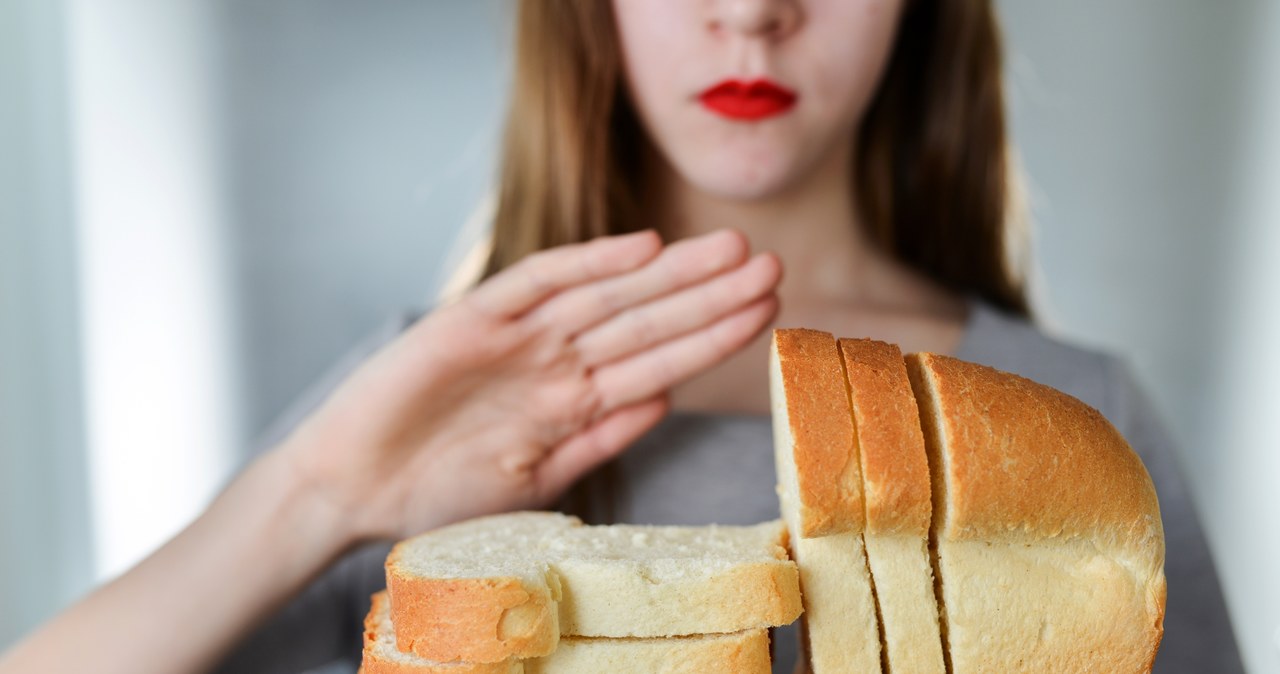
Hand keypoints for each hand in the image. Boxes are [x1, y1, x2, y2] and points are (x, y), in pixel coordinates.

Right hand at [279, 229, 780, 541]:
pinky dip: (587, 264)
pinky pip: (536, 284)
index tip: (770, 312)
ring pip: (608, 296)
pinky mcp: (470, 319)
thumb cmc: (437, 493)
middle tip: (773, 264)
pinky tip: (640, 247)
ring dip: (669, 275)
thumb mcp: (536, 478)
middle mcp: (553, 359)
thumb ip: (598, 438)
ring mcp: (516, 336)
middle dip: (710, 294)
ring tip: (731, 251)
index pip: (659, 359)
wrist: (350, 490)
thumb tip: (666, 398)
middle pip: (646, 318)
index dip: (714, 335)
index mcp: (573, 398)